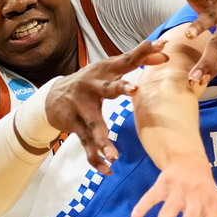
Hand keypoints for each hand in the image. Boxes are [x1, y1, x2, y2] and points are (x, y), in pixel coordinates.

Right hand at [44, 40, 167, 174]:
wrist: (51, 96)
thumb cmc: (90, 81)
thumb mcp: (109, 69)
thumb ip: (136, 61)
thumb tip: (165, 51)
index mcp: (103, 71)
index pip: (126, 60)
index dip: (143, 53)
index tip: (161, 47)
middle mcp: (91, 87)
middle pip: (108, 88)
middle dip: (120, 88)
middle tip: (135, 90)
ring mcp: (81, 108)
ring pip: (94, 125)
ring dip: (103, 140)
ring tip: (114, 155)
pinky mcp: (74, 126)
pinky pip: (86, 145)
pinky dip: (96, 159)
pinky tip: (107, 169)